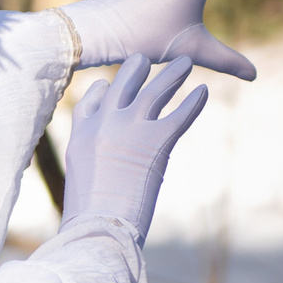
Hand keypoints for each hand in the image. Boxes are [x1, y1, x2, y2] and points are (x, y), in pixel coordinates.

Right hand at [61, 56, 206, 245]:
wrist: (100, 223)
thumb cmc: (89, 215)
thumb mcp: (79, 180)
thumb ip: (90, 163)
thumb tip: (101, 173)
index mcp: (83, 133)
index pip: (92, 100)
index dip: (102, 89)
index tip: (109, 82)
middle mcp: (106, 123)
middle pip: (123, 84)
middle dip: (137, 68)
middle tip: (147, 59)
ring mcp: (131, 128)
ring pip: (155, 91)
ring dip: (172, 75)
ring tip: (184, 63)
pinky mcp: (157, 140)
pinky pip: (180, 114)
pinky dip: (194, 102)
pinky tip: (202, 92)